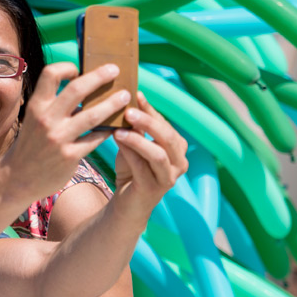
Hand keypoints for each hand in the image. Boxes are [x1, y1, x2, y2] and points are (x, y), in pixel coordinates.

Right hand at [2, 62, 129, 201]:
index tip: (79, 69)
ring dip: (113, 103)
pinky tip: (117, 125)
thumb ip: (54, 105)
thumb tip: (85, 88)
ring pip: (93, 115)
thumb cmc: (31, 143)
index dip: (66, 67)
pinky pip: (96, 138)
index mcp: (36, 106)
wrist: (19, 176)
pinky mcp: (70, 156)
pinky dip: (109, 130)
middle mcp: (46, 119)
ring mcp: (58, 138)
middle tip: (115, 70)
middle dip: (99, 76)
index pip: (50, 74)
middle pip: (77, 89)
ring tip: (125, 96)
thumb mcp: (34, 119)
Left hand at [113, 91, 187, 208]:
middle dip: (148, 122)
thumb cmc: (132, 168)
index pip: (165, 124)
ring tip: (119, 129)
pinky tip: (117, 142)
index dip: (150, 109)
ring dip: (138, 139)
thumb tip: (127, 99)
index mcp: (177, 148)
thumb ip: (135, 127)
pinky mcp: (154, 189)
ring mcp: (169, 178)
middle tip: (128, 110)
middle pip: (168, 137)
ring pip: (158, 154)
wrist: (127, 202)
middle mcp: (179, 162)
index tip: (135, 94)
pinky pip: (142, 168)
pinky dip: (129, 153)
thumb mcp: (134, 144)